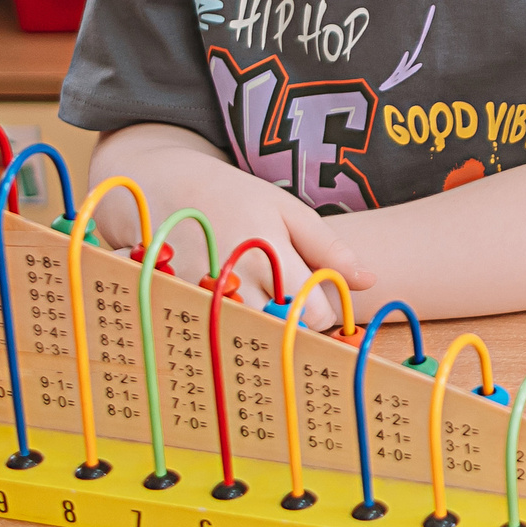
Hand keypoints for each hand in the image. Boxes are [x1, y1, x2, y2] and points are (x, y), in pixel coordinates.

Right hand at [88, 128, 373, 322]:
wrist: (156, 186)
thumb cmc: (231, 196)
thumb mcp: (286, 210)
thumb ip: (328, 247)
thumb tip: (369, 281)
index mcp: (269, 254)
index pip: (312, 316)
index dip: (319, 315)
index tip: (313, 303)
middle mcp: (233, 280)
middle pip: (278, 335)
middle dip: (289, 329)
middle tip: (282, 305)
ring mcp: (198, 297)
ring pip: (243, 340)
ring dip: (255, 332)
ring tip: (252, 304)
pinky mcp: (172, 307)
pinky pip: (208, 336)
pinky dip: (221, 330)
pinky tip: (222, 309)